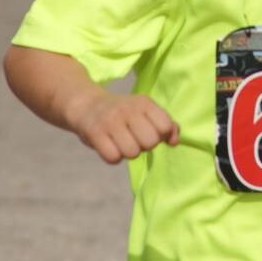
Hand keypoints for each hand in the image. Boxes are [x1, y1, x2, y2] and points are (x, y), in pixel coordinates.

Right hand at [64, 91, 178, 163]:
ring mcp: (111, 121)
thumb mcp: (145, 111)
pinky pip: (113, 158)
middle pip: (150, 142)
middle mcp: (128, 110)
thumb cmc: (123, 114)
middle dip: (144, 145)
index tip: (148, 131)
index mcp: (144, 103)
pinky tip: (109, 146)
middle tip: (133, 137)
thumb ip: (166, 124)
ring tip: (121, 142)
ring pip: (132, 153)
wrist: (87, 105)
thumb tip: (174, 141)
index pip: (165, 126)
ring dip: (127, 152)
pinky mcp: (95, 133)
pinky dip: (112, 156)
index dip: (159, 135)